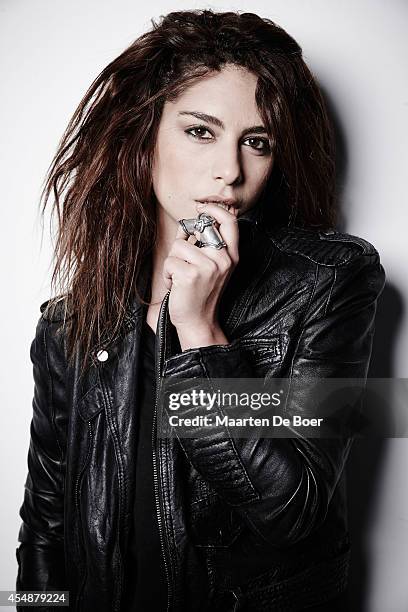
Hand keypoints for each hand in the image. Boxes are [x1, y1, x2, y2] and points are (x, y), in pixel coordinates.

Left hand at [162, 203, 239, 349]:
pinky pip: (170, 262)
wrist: (198, 322)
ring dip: (173, 263)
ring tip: (180, 279)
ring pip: (178, 246)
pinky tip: (176, 286)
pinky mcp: (192, 274)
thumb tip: (188, 225)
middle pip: (196, 231)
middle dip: (184, 244)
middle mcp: (224, 260)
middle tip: (184, 263)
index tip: (202, 208)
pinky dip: (167, 275)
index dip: (215, 209)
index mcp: (231, 256)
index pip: (230, 222)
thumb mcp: (211, 268)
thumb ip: (204, 246)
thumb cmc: (200, 295)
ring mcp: (209, 266)